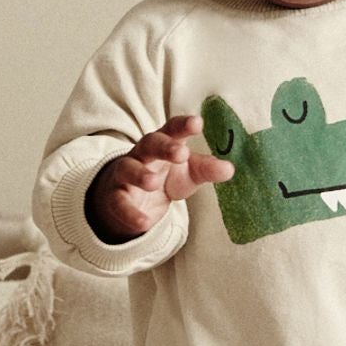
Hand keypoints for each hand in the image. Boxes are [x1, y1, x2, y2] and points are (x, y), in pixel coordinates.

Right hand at [87, 115, 234, 240]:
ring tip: (153, 182)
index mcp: (164, 142)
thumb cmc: (166, 175)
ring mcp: (126, 173)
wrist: (131, 197)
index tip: (197, 123)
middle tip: (181, 153)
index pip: (173, 129)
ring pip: (129, 168)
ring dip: (140, 174)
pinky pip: (119, 203)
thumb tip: (230, 169)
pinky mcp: (116, 196)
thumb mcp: (189, 172)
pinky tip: (143, 223)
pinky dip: (130, 213)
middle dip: (164, 147)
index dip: (183, 125)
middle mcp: (143, 153)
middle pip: (150, 143)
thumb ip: (207, 169)